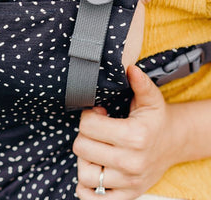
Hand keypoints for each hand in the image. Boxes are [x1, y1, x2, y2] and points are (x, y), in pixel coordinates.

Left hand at [73, 66, 176, 199]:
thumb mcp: (150, 99)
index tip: (98, 113)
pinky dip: (87, 188)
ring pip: (84, 174)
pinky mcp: (127, 195)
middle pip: (81, 148)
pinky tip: (94, 169)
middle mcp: (131, 163)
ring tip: (95, 149)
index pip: (88, 126)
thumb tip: (129, 68)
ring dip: (84, 159)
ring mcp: (128, 183)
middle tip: (95, 130)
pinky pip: (93, 198)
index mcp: (135, 137)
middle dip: (84, 134)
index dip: (88, 116)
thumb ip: (139, 83)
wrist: (173, 143)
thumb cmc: (156, 119)